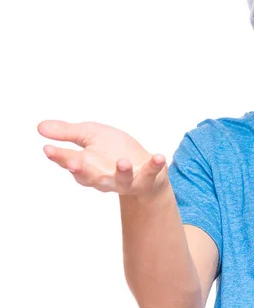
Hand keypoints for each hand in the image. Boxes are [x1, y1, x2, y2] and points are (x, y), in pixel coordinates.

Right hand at [38, 120, 167, 195]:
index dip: (59, 157)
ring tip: (123, 162)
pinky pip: (151, 174)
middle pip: (90, 177)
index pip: (70, 163)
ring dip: (122, 172)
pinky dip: (155, 166)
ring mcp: (126, 180)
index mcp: (87, 166)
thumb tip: (39, 127)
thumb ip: (68, 133)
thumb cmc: (113, 150)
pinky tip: (159, 157)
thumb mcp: (90, 135)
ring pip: (121, 180)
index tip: (48, 149)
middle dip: (81, 170)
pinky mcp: (146, 178)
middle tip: (74, 162)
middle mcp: (104, 177)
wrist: (142, 168)